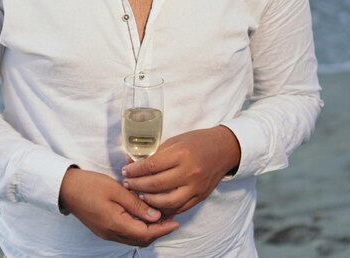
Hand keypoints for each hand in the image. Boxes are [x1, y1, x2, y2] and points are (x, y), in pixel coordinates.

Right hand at [59, 167, 178, 245]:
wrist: (66, 188)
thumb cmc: (90, 185)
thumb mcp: (116, 190)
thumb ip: (136, 204)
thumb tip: (155, 216)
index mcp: (115, 224)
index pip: (145, 234)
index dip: (162, 229)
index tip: (176, 221)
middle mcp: (111, 233)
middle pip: (141, 239)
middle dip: (158, 231)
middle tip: (171, 217)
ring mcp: (106, 232)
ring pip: (133, 238)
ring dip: (148, 230)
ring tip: (160, 215)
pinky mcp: (103, 228)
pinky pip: (125, 233)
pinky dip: (138, 227)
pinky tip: (143, 214)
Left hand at [121, 126, 240, 215]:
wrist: (224, 149)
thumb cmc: (197, 141)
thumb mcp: (176, 141)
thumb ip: (158, 154)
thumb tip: (135, 163)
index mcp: (181, 154)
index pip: (152, 165)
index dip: (135, 170)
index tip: (125, 171)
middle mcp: (189, 172)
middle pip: (156, 185)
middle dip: (137, 185)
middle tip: (127, 184)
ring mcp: (195, 187)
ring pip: (166, 202)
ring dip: (149, 201)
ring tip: (139, 195)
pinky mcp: (200, 197)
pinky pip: (179, 208)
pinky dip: (164, 208)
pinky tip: (154, 204)